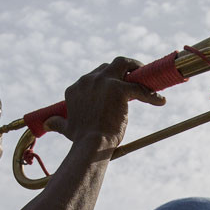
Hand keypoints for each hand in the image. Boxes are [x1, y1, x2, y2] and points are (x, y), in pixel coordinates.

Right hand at [45, 57, 165, 146]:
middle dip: (122, 70)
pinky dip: (151, 94)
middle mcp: (88, 80)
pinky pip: (140, 88)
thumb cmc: (81, 140)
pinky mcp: (118, 89)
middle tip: (134, 78)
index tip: (117, 88)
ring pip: (123, 64)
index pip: (94, 76)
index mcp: (76, 88)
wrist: (90, 146)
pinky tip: (160, 101)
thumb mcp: (67, 128)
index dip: (107, 81)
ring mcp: (103, 83)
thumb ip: (59, 123)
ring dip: (135, 67)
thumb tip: (48, 123)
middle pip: (109, 66)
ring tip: (147, 77)